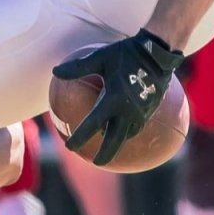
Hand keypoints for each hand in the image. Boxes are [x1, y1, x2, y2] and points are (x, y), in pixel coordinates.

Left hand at [51, 30, 183, 166]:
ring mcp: (141, 111)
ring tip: (108, 147)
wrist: (158, 52)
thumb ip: (77, 68)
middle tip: (96, 163)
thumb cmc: (126, 54)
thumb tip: (55, 71)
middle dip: (105, 153)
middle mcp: (128, 110)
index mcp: (113, 99)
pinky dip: (129, 131)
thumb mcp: (99, 58)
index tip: (70, 147)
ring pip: (128, 134)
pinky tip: (124, 129)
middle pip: (115, 140)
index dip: (80, 137)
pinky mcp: (151, 109)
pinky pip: (138, 126)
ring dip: (118, 142)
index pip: (92, 124)